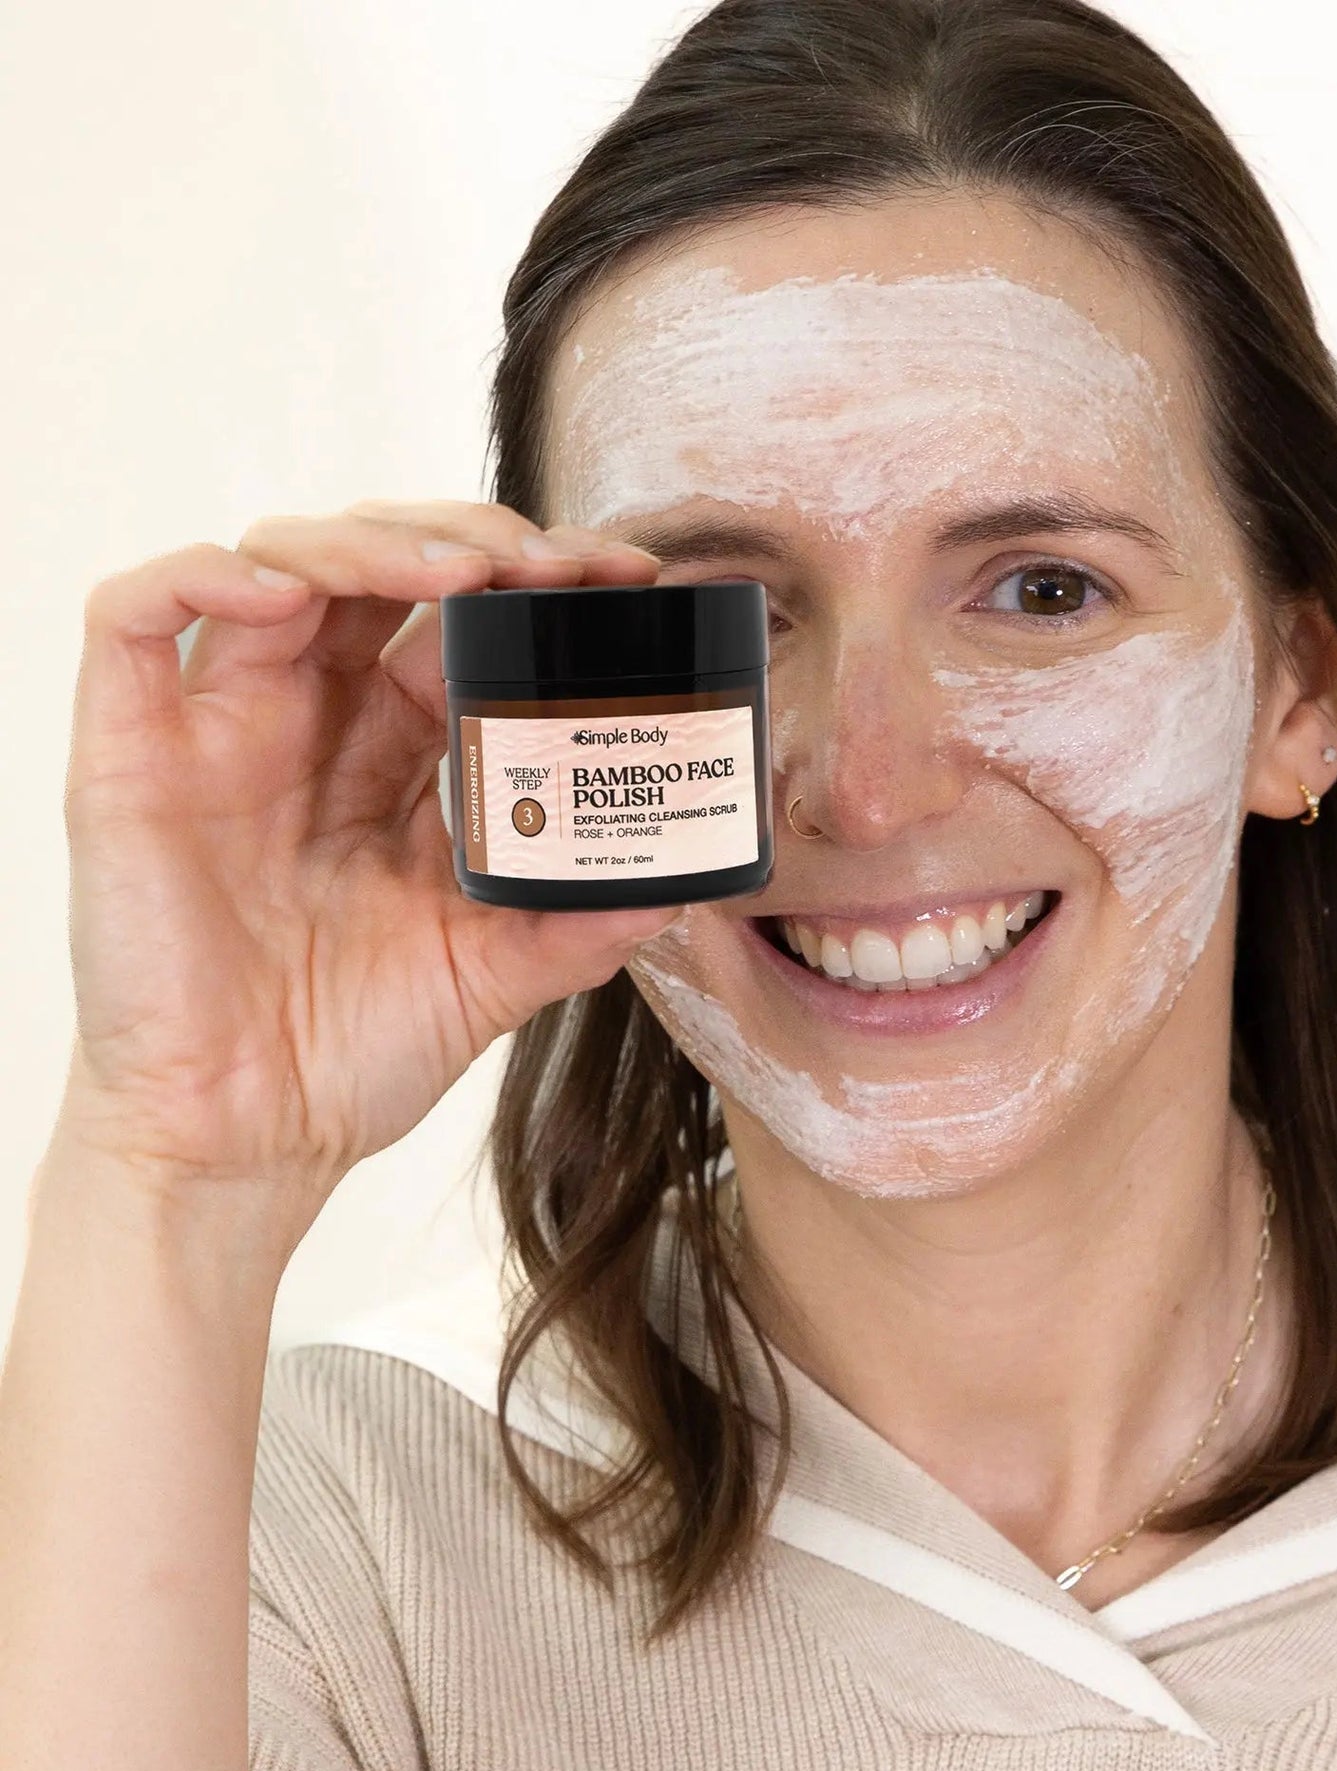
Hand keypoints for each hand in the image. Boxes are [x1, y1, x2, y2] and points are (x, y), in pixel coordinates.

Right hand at [58, 499, 678, 1192]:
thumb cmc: (351, 1054)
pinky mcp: (129, 757)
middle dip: (471, 542)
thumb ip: (579, 922)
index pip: (458, 628)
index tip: (623, 578)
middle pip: (376, 569)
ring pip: (273, 566)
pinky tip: (284, 590)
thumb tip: (684, 882)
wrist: (250, 1141)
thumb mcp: (493, 974)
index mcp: (390, 761)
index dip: (535, 586)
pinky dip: (204, 576)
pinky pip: (133, 618)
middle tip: (558, 564)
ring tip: (462, 572)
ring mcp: (218, 732)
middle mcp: (307, 725)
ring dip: (368, 540)